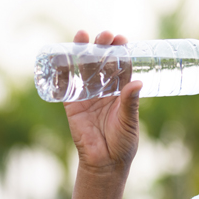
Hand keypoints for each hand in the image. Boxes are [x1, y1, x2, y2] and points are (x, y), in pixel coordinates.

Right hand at [64, 30, 142, 173]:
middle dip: (102, 47)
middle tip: (105, 35)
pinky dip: (62, 71)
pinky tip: (60, 55)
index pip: (121, 66)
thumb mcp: (129, 121)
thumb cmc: (123, 143)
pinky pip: (66, 85)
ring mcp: (88, 96)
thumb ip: (131, 103)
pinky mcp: (72, 105)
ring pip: (84, 70)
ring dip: (83, 52)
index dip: (120, 52)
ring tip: (83, 36)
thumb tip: (138, 82)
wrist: (104, 163)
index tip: (121, 38)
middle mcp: (105, 90)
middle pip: (102, 63)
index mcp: (122, 92)